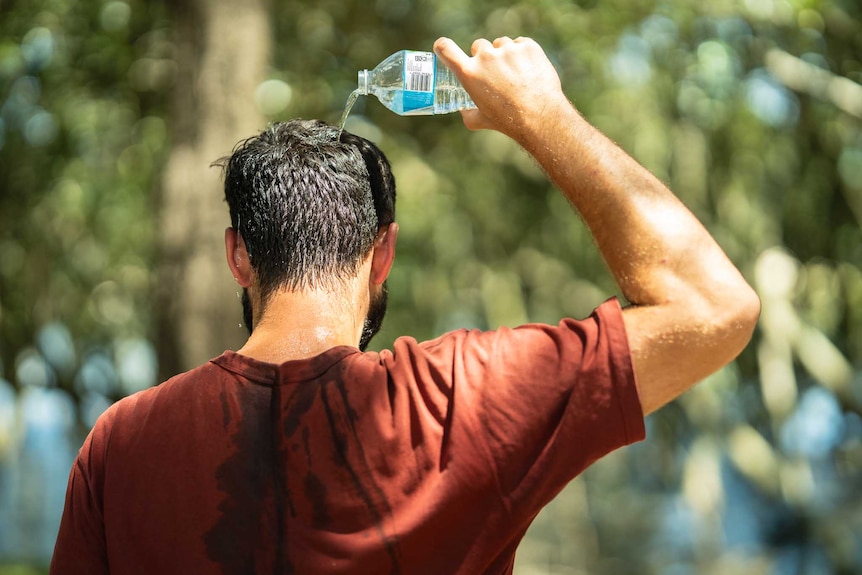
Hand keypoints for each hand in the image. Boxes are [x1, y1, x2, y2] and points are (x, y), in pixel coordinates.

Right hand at [433, 36, 567, 139]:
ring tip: (515, 75)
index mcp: (469, 74)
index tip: (443, 48)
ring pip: (501, 44)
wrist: (540, 117)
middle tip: (495, 73)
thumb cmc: (508, 121)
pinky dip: (523, 53)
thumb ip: (468, 114)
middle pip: (479, 46)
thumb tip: (463, 111)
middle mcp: (486, 57)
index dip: (442, 47)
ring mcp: (507, 50)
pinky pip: (520, 43)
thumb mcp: (482, 120)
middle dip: (484, 56)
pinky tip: (528, 70)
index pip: (446, 49)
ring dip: (505, 54)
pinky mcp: (527, 46)